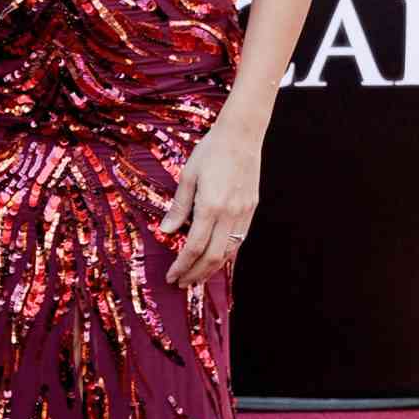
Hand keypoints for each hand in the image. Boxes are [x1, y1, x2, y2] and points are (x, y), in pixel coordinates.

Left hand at [160, 125, 259, 287]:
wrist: (241, 135)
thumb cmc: (210, 151)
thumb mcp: (187, 176)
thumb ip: (179, 206)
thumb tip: (167, 231)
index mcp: (210, 206)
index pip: (194, 247)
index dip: (182, 265)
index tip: (172, 276)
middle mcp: (230, 214)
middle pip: (213, 257)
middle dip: (196, 274)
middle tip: (182, 283)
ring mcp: (244, 213)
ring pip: (229, 252)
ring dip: (212, 269)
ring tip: (197, 276)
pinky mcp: (251, 209)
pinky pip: (239, 240)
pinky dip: (227, 255)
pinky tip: (216, 259)